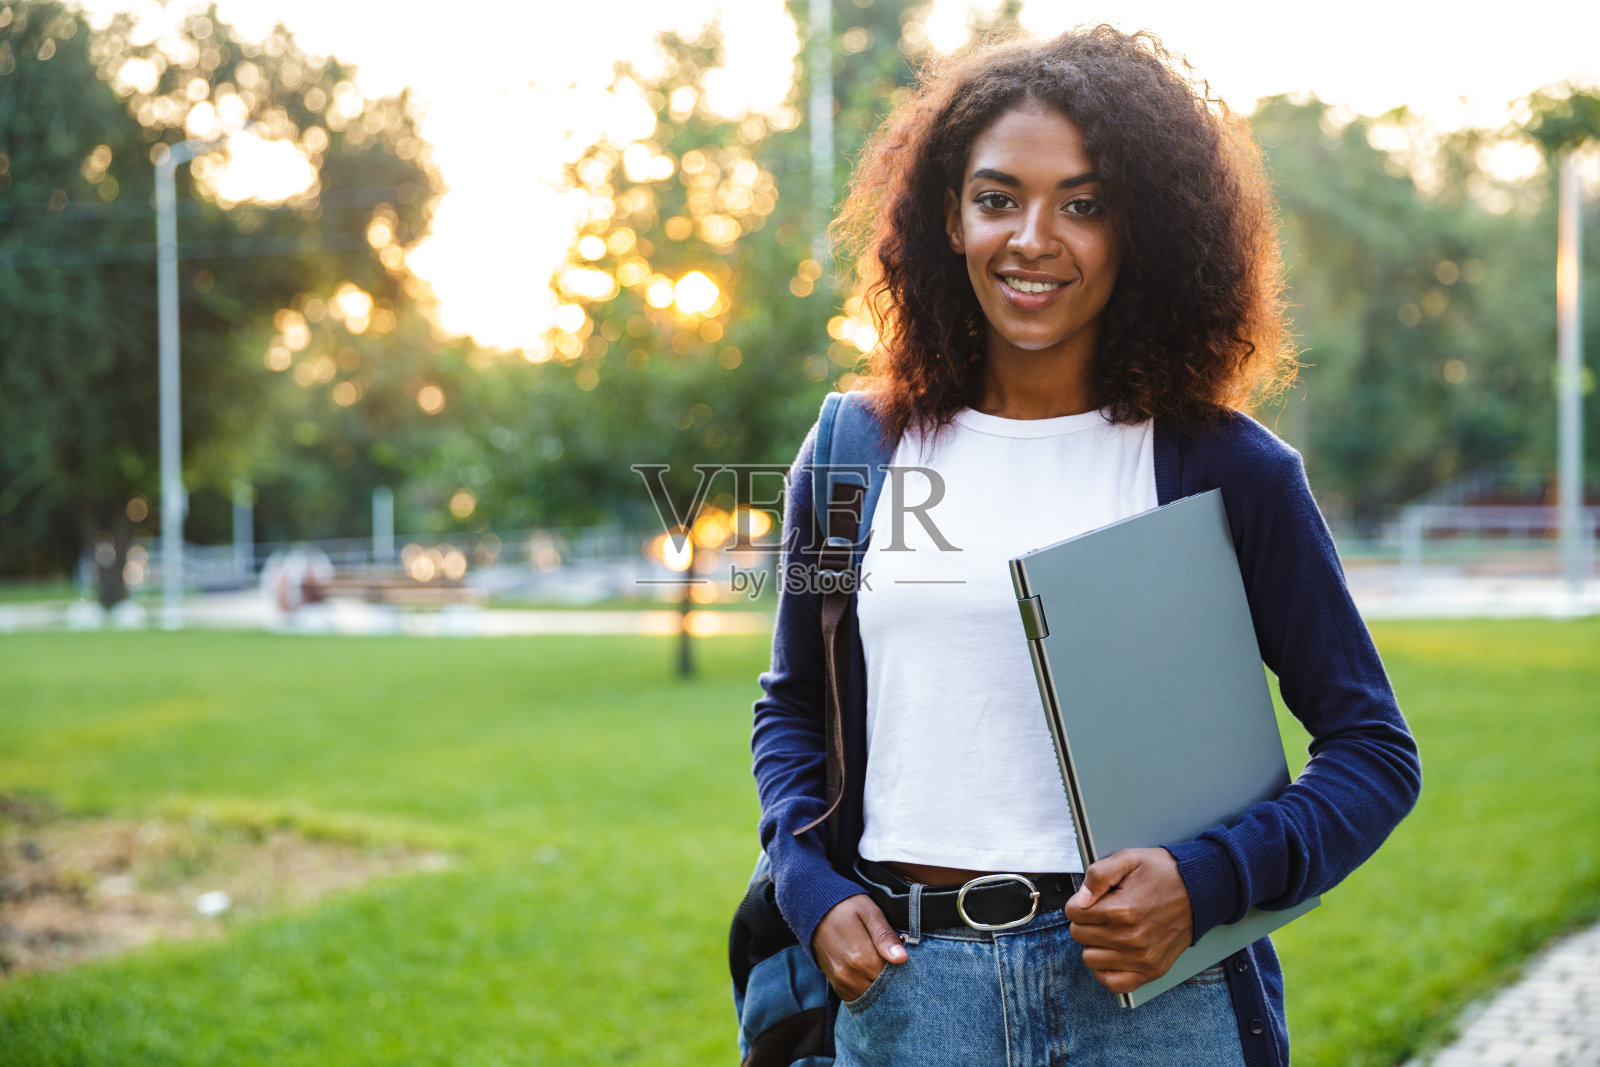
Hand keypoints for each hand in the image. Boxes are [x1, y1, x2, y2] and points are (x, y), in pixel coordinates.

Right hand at [811, 894, 907, 999]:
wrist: (815, 911)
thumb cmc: (846, 908)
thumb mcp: (870, 913)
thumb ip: (885, 937)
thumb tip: (902, 958)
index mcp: (861, 957)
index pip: (893, 977)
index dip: (904, 970)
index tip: (904, 959)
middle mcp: (849, 975)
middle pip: (883, 989)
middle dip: (894, 980)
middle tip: (896, 962)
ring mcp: (841, 983)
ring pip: (871, 996)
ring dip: (881, 987)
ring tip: (882, 966)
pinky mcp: (836, 985)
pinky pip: (858, 998)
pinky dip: (868, 990)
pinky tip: (871, 974)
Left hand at [1064, 847, 1193, 993]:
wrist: (1201, 890)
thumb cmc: (1163, 873)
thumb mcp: (1129, 859)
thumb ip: (1099, 875)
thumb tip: (1080, 900)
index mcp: (1123, 910)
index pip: (1073, 913)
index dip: (1078, 902)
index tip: (1092, 898)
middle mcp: (1132, 939)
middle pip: (1079, 935)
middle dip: (1085, 921)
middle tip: (1103, 912)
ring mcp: (1143, 959)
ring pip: (1090, 959)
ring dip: (1094, 944)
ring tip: (1110, 930)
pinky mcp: (1152, 971)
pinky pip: (1113, 983)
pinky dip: (1106, 970)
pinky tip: (1112, 953)